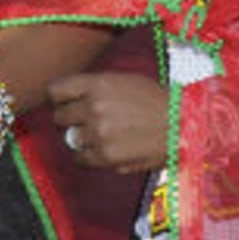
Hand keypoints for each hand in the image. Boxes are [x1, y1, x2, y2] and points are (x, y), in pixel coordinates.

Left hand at [48, 72, 169, 173]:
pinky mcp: (106, 155)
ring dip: (82, 138)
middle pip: (60, 116)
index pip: (56, 90)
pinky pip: (81, 158)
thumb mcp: (124, 81)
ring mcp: (99, 133)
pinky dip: (88, 156)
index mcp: (98, 83)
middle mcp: (94, 106)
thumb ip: (95, 88)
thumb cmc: (155, 100)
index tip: (66, 103)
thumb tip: (68, 100)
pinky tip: (103, 150)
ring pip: (70, 138)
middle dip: (70, 119)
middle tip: (86, 122)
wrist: (182, 125)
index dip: (60, 98)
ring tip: (101, 136)